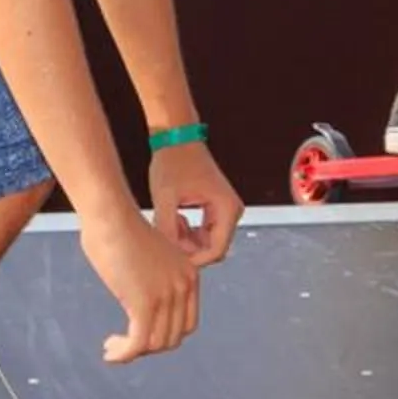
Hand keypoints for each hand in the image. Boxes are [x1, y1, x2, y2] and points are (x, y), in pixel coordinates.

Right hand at [81, 204, 199, 364]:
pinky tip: (110, 353)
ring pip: (155, 343)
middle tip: (123, 344)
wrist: (109, 214)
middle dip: (148, 345)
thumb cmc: (117, 228)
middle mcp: (183, 286)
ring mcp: (166, 295)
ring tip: (112, 347)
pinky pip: (139, 343)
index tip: (140, 335)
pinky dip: (124, 354)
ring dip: (133, 351)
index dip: (164, 335)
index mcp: (189, 275)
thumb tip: (137, 298)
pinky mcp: (145, 303)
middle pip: (172, 337)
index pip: (186, 323)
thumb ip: (152, 279)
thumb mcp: (147, 257)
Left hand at [146, 141, 242, 268]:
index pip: (216, 251)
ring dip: (187, 241)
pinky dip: (188, 232)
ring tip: (168, 223)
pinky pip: (204, 232)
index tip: (172, 260)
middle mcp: (232, 211)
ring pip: (207, 242)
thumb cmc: (173, 161)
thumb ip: (167, 228)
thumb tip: (167, 255)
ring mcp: (225, 210)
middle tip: (166, 238)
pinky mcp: (216, 208)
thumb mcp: (166, 197)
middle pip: (213, 249)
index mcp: (226, 208)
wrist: (177, 138)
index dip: (194, 260)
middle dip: (189, 250)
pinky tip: (173, 218)